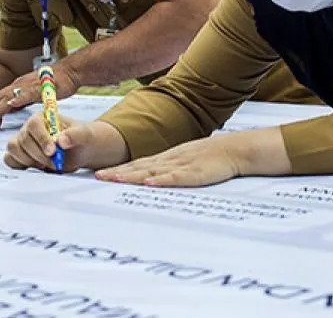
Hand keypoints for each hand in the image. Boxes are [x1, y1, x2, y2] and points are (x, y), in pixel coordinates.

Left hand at [0, 63, 79, 130]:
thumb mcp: (34, 92)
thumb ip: (23, 99)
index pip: (0, 96)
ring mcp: (29, 85)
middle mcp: (21, 83)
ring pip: (9, 96)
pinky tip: (12, 104)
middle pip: (0, 97)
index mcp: (19, 85)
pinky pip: (27, 94)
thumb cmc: (56, 81)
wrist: (70, 71)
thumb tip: (12, 107)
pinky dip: (18, 99)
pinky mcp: (40, 88)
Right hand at [4, 117, 128, 172]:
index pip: (34, 125)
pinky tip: (36, 168)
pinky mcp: (20, 155)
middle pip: (23, 140)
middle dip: (39, 155)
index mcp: (42, 118)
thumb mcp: (85, 135)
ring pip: (13, 150)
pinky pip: (10, 160)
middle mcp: (29, 128)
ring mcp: (22, 142)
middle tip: (55, 163)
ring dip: (29, 161)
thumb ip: (75, 135)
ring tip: (47, 165)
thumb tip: (61, 141)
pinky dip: (20, 166)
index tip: (53, 151)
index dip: (42, 139)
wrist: (81, 151)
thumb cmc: (82, 138)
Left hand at [95, 135, 242, 187]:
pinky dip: (162, 180)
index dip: (119, 170)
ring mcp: (182, 165)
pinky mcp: (196, 173)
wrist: (235, 149)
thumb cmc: (210, 158)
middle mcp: (170, 160)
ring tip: (115, 179)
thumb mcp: (185, 162)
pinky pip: (176, 177)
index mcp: (167, 158)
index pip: (138, 164)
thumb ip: (169, 170)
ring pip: (153, 171)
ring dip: (133, 175)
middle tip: (98, 177)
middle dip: (118, 173)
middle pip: (140, 167)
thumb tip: (150, 181)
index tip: (99, 175)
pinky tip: (150, 183)